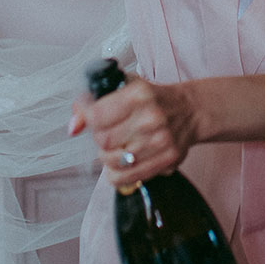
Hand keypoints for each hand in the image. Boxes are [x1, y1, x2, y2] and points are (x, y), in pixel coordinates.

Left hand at [70, 74, 200, 185]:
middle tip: (107, 131)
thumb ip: (95, 101)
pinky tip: (122, 163)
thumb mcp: (126, 86)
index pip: (96, 115)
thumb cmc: (154, 98)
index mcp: (139, 94)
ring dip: (107, 156)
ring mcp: (160, 141)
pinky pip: (125, 177)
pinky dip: (116, 174)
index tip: (87, 114)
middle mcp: (150, 118)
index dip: (85, 117)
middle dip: (99, 138)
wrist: (191, 111)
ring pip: (111, 161)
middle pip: (102, 141)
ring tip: (116, 147)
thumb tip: (73, 127)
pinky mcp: (167, 160)